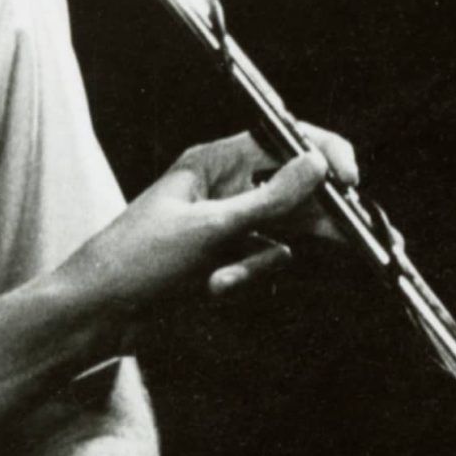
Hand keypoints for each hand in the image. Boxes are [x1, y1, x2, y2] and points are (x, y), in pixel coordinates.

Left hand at [57, 124, 358, 321]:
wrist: (96, 313)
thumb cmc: (138, 260)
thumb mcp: (210, 229)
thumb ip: (269, 200)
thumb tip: (318, 164)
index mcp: (212, 162)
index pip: (282, 142)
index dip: (322, 155)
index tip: (350, 181)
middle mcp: (222, 187)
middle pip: (292, 189)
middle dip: (318, 215)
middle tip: (358, 236)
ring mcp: (224, 224)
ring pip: (280, 231)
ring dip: (262, 259)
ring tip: (223, 280)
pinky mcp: (223, 259)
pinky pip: (261, 261)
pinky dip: (246, 276)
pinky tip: (213, 288)